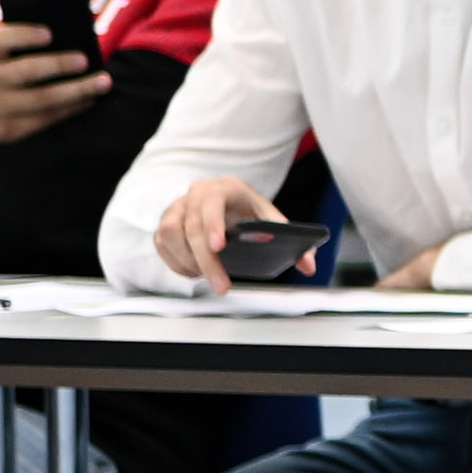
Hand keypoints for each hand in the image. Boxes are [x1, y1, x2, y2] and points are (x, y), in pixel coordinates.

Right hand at [0, 17, 112, 150]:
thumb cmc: (4, 71)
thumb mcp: (4, 54)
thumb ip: (26, 42)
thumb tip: (70, 32)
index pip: (0, 40)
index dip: (24, 36)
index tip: (50, 33)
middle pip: (26, 71)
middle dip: (57, 65)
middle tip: (84, 60)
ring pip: (41, 99)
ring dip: (76, 90)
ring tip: (102, 82)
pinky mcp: (7, 129)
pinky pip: (45, 119)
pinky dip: (71, 109)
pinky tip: (89, 100)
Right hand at [149, 175, 282, 285]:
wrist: (227, 203)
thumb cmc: (249, 211)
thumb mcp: (272, 220)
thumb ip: (292, 241)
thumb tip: (309, 265)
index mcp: (225, 187)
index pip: (213, 200)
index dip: (213, 223)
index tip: (220, 247)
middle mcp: (196, 194)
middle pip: (192, 225)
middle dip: (207, 260)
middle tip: (221, 285)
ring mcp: (177, 207)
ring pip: (171, 234)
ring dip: (189, 261)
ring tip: (209, 277)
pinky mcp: (165, 222)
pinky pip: (162, 244)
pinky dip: (176, 262)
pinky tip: (194, 272)